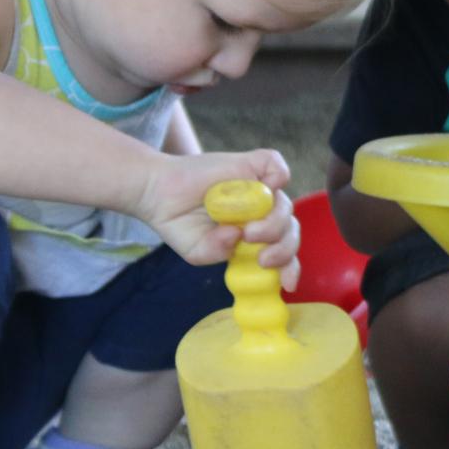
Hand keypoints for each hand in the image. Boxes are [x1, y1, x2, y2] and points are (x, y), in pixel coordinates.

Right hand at [135, 149, 302, 290]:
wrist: (158, 192)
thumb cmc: (180, 222)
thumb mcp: (198, 251)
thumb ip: (217, 252)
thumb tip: (236, 236)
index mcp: (255, 236)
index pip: (283, 249)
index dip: (290, 266)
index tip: (287, 283)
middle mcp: (261, 212)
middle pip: (289, 229)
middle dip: (283, 250)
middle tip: (263, 259)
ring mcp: (258, 188)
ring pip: (285, 206)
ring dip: (273, 225)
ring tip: (248, 233)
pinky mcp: (251, 165)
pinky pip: (277, 168)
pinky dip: (276, 178)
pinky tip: (258, 190)